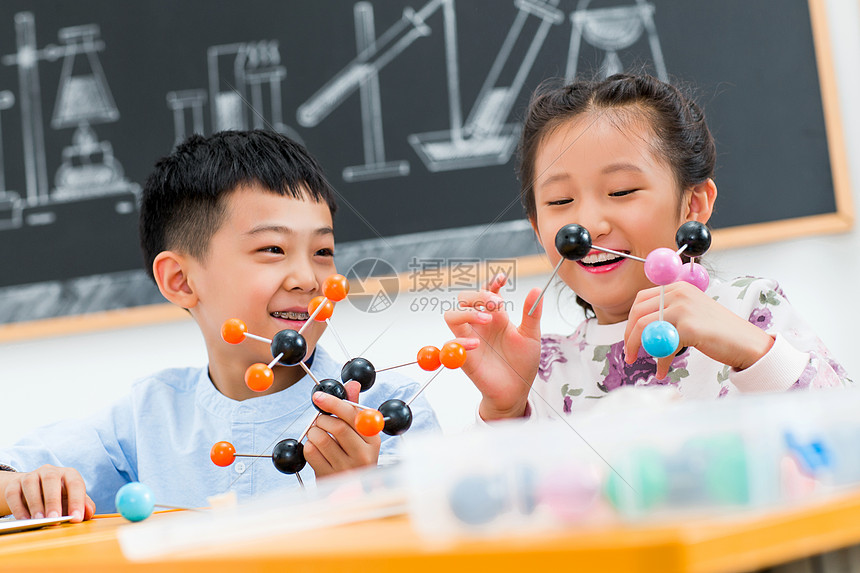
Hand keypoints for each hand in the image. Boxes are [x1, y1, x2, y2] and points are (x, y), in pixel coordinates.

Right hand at [0, 465, 95, 521]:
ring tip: (40, 520)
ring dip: (35, 504)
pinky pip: (13, 493)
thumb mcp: (72, 500)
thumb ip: (84, 505)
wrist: (33, 492)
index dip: (77, 501)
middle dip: (53, 500)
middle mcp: (49, 471)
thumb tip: (88, 513)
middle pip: (51, 479)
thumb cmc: (59, 497)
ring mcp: (31, 476)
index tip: (76, 519)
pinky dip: (18, 507)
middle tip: (55, 519)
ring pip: (31, 484)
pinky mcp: (14, 484)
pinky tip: (26, 520)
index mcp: (68, 474)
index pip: (75, 484)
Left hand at [304, 381, 380, 477]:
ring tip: (318, 433)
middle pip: (337, 427)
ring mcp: (346, 469)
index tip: (318, 396)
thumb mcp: (360, 433)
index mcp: (373, 440)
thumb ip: (354, 408)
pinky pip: (311, 452)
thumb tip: (352, 384)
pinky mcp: (329, 477)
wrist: (350, 488)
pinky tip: (316, 448)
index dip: (334, 402)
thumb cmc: (354, 454)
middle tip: (319, 419)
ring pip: (321, 439)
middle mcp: (363, 455)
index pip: (354, 415)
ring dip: (314, 431)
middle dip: (322, 418)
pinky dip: (308, 445)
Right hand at [443, 274, 542, 420]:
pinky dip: (461, 340)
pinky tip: (476, 344)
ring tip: (487, 319)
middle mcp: (480, 324)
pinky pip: (451, 342)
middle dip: (477, 295)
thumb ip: (532, 313)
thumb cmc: (522, 363)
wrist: (516, 390)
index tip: (502, 279)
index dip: (492, 282)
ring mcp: (469, 338)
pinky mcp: (463, 356)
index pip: (487, 292)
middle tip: (496, 303)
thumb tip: (535, 289)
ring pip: (452, 315)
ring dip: (466, 313)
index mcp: (496, 316)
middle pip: (464, 298)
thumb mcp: (531, 336)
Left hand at [624, 281, 773, 378]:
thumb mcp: (690, 314)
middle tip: (629, 353)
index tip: (629, 337)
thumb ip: (667, 314)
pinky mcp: (688, 326)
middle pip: (638, 312)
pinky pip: (663, 345)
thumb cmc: (718, 332)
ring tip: (635, 360)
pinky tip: (662, 371)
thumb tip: (638, 327)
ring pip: (644, 327)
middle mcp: (679, 293)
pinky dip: (660, 361)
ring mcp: (683, 308)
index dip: (630, 320)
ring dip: (636, 347)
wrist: (746, 343)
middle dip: (629, 335)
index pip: (641, 300)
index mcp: (678, 287)